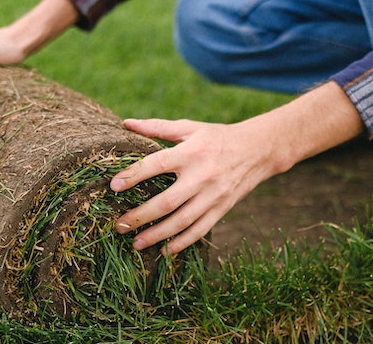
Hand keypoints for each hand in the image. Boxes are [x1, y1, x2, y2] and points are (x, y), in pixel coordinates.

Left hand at [110, 83, 365, 254]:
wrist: (258, 150)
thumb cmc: (217, 137)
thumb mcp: (189, 128)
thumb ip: (157, 127)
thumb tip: (126, 123)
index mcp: (190, 152)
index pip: (156, 165)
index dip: (134, 175)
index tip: (113, 186)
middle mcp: (201, 176)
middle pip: (166, 201)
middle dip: (140, 216)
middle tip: (119, 225)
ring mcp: (213, 195)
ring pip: (182, 221)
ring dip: (157, 234)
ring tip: (136, 243)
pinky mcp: (222, 208)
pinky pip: (200, 230)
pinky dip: (182, 242)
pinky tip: (165, 250)